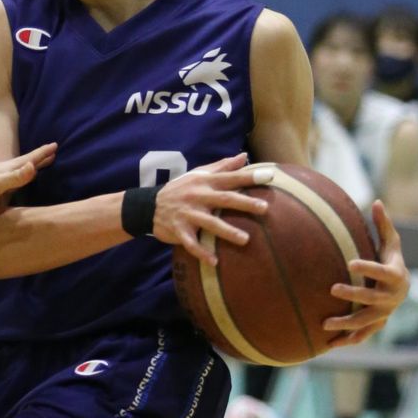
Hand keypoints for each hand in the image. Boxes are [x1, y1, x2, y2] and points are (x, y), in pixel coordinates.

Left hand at [0, 143, 56, 219]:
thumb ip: (14, 178)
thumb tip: (32, 167)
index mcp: (6, 170)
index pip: (28, 160)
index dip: (42, 154)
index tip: (55, 145)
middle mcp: (3, 174)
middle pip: (25, 164)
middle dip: (39, 158)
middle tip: (53, 152)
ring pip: (19, 173)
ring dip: (30, 169)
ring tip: (39, 167)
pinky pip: (12, 185)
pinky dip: (20, 182)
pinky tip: (19, 186)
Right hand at [153, 153, 272, 261]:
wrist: (149, 206)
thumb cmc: (181, 189)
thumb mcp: (198, 174)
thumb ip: (222, 167)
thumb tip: (244, 156)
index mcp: (205, 182)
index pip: (230, 178)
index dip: (249, 177)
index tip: (269, 176)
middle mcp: (198, 197)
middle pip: (224, 199)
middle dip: (244, 204)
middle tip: (264, 208)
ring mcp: (188, 214)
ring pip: (210, 223)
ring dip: (227, 231)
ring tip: (245, 240)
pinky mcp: (179, 231)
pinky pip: (191, 243)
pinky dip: (201, 253)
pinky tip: (214, 262)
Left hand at [323, 199, 409, 343]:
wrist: (400, 287)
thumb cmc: (391, 260)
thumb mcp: (391, 242)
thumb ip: (383, 225)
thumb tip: (377, 201)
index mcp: (396, 276)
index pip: (382, 272)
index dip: (368, 268)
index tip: (350, 262)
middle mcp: (392, 298)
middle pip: (372, 298)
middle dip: (353, 294)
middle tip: (332, 289)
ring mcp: (384, 314)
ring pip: (365, 322)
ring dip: (346, 324)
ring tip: (324, 323)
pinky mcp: (376, 325)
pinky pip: (362, 336)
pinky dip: (346, 341)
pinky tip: (328, 345)